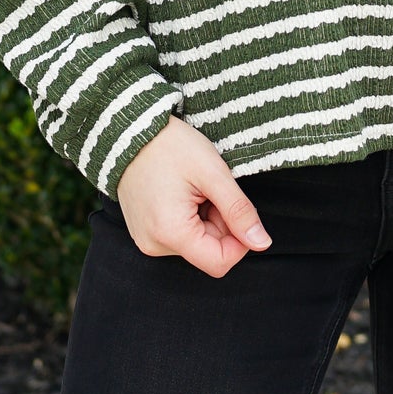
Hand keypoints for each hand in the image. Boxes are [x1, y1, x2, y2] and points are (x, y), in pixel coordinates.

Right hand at [116, 115, 272, 278]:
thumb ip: (239, 211)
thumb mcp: (213, 174)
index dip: (239, 240)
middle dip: (220, 222)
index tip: (235, 208)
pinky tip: (181, 192)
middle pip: (208, 251)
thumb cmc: (170, 146)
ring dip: (205, 218)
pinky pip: (180, 235)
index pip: (220, 263)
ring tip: (192, 188)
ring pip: (196, 243)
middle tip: (209, 189)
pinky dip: (190, 216)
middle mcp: (154, 245)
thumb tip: (263, 244)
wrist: (130, 130)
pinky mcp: (145, 231)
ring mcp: (147, 239)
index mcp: (170, 234)